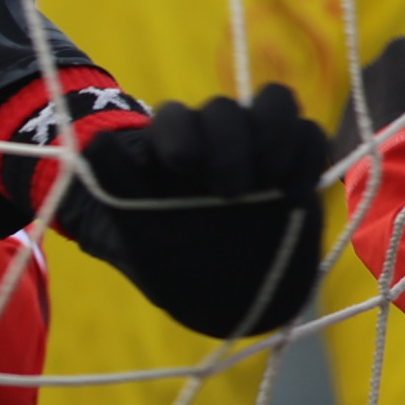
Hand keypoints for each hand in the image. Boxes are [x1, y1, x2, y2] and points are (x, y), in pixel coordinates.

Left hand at [65, 87, 331, 336]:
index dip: (182, 133)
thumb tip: (95, 141)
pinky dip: (306, 154)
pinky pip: (310, 134)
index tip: (185, 166)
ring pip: (274, 104)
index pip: (175, 116)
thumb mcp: (139, 237)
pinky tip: (293, 193)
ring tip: (269, 182)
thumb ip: (118, 188)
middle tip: (229, 194)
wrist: (229, 300)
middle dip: (229, 143)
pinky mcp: (295, 165)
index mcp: (171, 153)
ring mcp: (258, 150)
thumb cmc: (176, 268)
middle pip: (224, 109)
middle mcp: (214, 143)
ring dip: (273, 134)